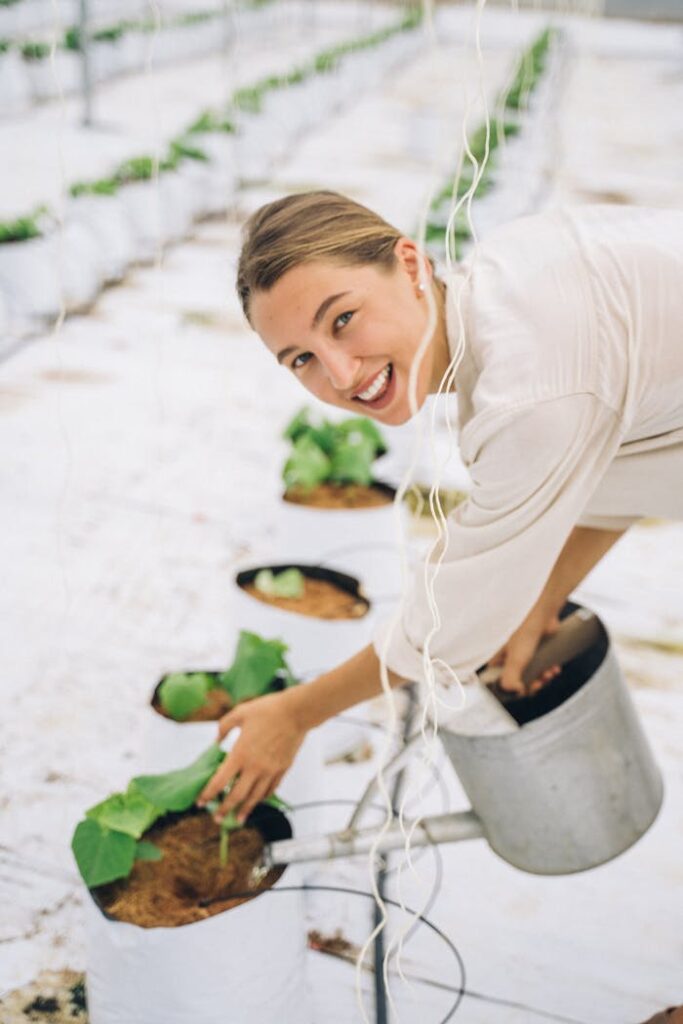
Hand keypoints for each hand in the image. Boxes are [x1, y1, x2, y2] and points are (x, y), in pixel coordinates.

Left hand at [196, 690, 306, 823]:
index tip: (200, 802)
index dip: (208, 794)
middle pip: (236, 795)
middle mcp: (254, 767)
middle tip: (216, 818)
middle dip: (224, 809)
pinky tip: (258, 800)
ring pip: (255, 797)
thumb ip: (224, 727)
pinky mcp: (283, 769)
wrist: (297, 712)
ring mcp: (270, 770)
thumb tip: (216, 741)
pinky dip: (262, 797)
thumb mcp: (240, 713)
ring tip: (237, 819)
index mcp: (240, 754)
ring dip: (244, 809)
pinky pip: (271, 789)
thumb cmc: (267, 709)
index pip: (220, 781)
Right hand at [488, 609, 562, 694]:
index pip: (500, 680)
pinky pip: (542, 666)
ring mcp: (524, 653)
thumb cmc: (525, 632)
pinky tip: (554, 669)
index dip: (511, 689)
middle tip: (538, 684)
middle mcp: (510, 656)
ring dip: (542, 678)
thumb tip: (516, 693)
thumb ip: (510, 680)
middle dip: (531, 684)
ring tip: (549, 674)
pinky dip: (549, 670)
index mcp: (499, 658)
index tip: (522, 691)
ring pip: (533, 674)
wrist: (543, 614)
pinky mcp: (538, 650)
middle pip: (518, 680)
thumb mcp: (515, 660)